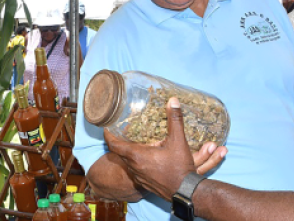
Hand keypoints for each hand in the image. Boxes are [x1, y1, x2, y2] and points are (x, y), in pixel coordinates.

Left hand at [104, 97, 226, 200]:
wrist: (187, 192)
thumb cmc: (180, 168)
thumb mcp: (178, 141)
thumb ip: (175, 120)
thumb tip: (173, 101)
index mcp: (137, 156)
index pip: (113, 145)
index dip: (108, 135)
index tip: (106, 128)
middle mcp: (134, 167)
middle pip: (120, 152)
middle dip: (119, 141)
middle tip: (123, 131)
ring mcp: (138, 176)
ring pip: (128, 162)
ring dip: (129, 152)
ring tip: (135, 141)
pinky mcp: (144, 183)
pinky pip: (135, 170)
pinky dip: (136, 162)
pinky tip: (147, 157)